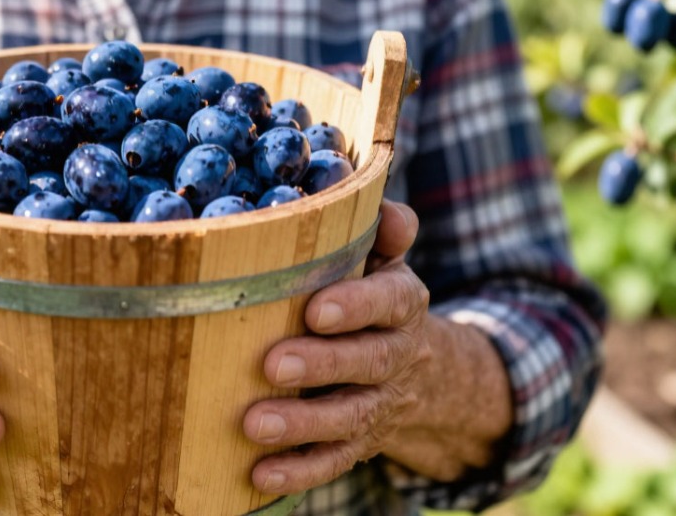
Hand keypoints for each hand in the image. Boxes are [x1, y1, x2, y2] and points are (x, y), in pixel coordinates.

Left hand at [243, 199, 430, 493]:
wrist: (421, 373)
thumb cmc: (375, 299)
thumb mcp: (384, 261)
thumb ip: (381, 232)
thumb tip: (373, 199)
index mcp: (403, 304)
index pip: (390, 302)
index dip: (358, 306)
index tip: (317, 308)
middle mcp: (397, 357)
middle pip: (369, 363)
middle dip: (322, 365)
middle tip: (273, 364)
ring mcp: (380, 405)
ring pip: (349, 418)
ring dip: (303, 424)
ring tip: (254, 424)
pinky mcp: (360, 443)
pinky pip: (334, 462)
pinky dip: (299, 471)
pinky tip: (259, 475)